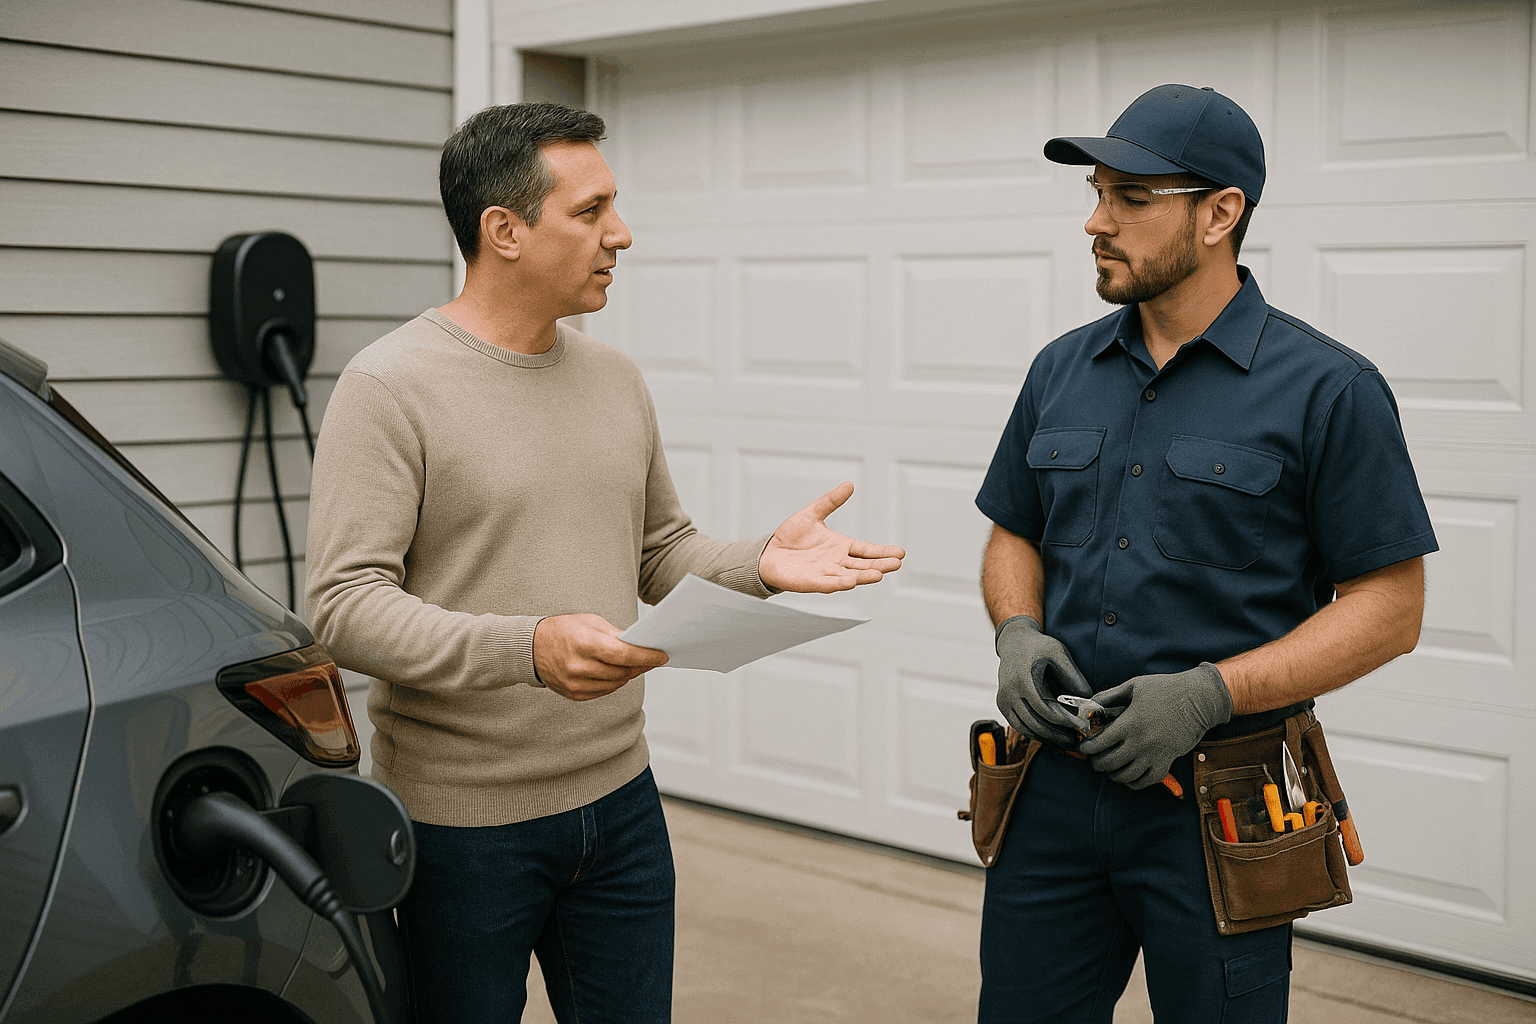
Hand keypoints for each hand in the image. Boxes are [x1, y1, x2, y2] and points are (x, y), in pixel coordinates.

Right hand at [532, 613, 668, 700]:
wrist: (531, 648)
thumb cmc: (563, 630)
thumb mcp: (590, 622)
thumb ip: (616, 635)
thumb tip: (640, 645)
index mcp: (584, 644)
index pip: (624, 655)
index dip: (647, 656)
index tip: (662, 655)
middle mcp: (579, 667)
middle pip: (623, 671)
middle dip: (641, 664)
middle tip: (653, 658)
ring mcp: (576, 684)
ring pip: (617, 683)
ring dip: (629, 674)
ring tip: (636, 663)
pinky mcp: (574, 695)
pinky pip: (605, 691)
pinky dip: (615, 682)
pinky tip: (617, 672)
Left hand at [758, 482, 904, 593]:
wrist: (768, 553)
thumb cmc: (790, 537)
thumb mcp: (812, 514)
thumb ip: (831, 501)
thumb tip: (849, 484)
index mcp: (840, 547)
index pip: (866, 550)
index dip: (882, 552)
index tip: (900, 553)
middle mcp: (836, 562)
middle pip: (863, 565)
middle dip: (880, 564)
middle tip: (896, 563)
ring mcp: (825, 573)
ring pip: (849, 576)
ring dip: (863, 576)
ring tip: (879, 574)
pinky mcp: (810, 582)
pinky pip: (827, 583)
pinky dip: (839, 583)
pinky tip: (851, 582)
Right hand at [994, 615, 1093, 748]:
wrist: (1013, 642)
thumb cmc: (1039, 646)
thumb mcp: (1058, 653)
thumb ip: (1073, 675)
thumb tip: (1088, 700)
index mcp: (1022, 680)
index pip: (1046, 710)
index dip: (1066, 721)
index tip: (1082, 727)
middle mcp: (1009, 693)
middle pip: (1035, 723)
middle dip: (1058, 734)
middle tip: (1078, 740)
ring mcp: (1003, 700)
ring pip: (1026, 729)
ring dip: (1047, 738)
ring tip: (1067, 740)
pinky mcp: (1002, 705)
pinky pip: (1019, 726)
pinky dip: (1036, 733)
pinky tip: (1052, 735)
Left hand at [1078, 664, 1232, 788]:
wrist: (1198, 699)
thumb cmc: (1165, 689)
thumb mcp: (1133, 686)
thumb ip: (1109, 696)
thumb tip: (1090, 704)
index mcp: (1129, 723)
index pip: (1099, 743)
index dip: (1087, 748)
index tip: (1084, 747)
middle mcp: (1140, 742)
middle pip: (1110, 763)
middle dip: (1097, 764)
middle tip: (1094, 760)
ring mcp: (1154, 754)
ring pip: (1126, 776)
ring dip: (1113, 775)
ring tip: (1109, 769)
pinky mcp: (1167, 761)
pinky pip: (1147, 781)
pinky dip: (1134, 783)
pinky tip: (1129, 777)